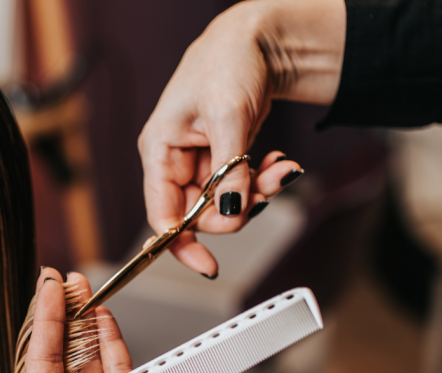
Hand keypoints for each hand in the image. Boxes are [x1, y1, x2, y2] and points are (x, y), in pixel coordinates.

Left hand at [4, 267, 323, 372]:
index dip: (41, 332)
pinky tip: (103, 316)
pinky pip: (119, 367)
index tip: (43, 296)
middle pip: (59, 359)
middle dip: (59, 318)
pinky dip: (111, 340)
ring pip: (88, 358)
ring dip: (84, 322)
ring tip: (80, 286)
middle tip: (58, 280)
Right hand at [138, 0, 346, 277]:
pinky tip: (279, 163)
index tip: (208, 265)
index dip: (181, 244)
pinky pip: (240, 187)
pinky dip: (262, 180)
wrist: (257, 39)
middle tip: (269, 189)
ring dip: (257, 192)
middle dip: (237, 207)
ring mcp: (200, 161)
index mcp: (160, 150)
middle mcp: (175, 160)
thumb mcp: (229, 117)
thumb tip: (228, 213)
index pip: (161, 215)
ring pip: (225, 203)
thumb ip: (228, 171)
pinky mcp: (222, 158)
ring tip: (282, 169)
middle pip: (199, 214)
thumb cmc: (228, 63)